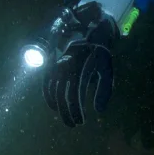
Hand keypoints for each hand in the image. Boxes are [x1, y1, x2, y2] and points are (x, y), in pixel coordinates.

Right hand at [42, 5, 116, 126]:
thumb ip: (104, 90)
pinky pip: (46, 81)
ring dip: (58, 106)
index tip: (81, 122)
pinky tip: (53, 105)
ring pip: (53, 90)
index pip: (74, 95)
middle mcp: (66, 67)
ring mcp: (58, 65)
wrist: (91, 29)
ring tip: (66, 119)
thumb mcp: (107, 69)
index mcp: (79, 68)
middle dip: (66, 113)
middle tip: (73, 125)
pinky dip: (48, 94)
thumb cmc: (101, 52)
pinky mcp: (54, 64)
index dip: (75, 110)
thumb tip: (99, 110)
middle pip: (61, 95)